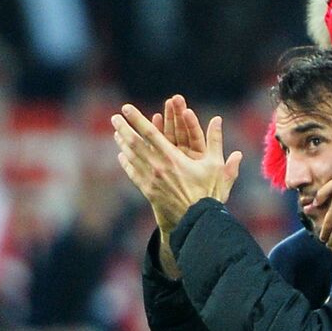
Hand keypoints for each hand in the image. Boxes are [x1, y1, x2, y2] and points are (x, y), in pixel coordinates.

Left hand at [113, 102, 242, 233]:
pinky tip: (122, 157)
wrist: (197, 222)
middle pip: (134, 144)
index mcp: (172, 158)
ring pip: (132, 158)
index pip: (150, 133)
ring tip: (116, 133)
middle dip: (124, 129)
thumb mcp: (217, 166)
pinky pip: (134, 174)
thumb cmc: (209, 194)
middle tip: (114, 117)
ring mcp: (151, 181)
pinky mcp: (149, 192)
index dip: (137, 119)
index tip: (126, 108)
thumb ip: (215, 141)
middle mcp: (157, 168)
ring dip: (123, 144)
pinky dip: (127, 164)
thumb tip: (217, 119)